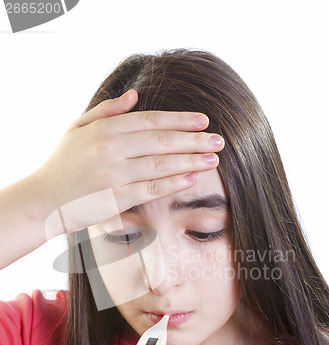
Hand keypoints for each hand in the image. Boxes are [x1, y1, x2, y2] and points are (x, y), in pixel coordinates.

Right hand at [32, 89, 223, 236]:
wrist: (44, 199)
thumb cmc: (63, 163)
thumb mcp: (78, 128)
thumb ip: (107, 110)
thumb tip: (135, 95)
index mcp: (104, 129)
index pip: (150, 120)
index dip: (180, 120)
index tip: (203, 120)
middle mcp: (110, 149)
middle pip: (161, 141)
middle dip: (194, 140)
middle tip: (219, 140)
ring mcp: (114, 175)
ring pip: (161, 165)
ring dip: (190, 161)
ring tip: (213, 159)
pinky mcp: (116, 199)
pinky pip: (151, 190)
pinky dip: (173, 184)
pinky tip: (192, 178)